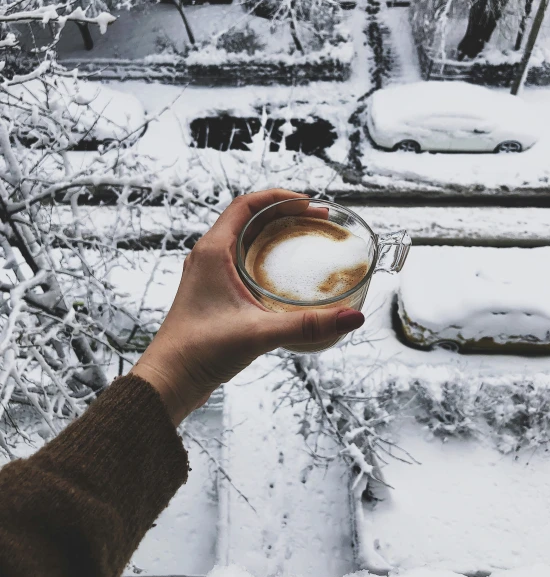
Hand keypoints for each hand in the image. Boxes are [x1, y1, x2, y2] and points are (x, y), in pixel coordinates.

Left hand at [132, 189, 363, 423]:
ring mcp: (209, 273)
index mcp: (213, 251)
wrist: (170, 379)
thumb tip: (351, 317)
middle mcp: (208, 255)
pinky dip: (265, 254)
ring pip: (245, 238)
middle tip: (316, 219)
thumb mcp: (259, 333)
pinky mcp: (212, 291)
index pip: (246, 204)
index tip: (309, 203)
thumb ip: (307, 325)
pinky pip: (241, 259)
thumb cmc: (198, 350)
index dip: (279, 197)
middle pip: (249, 217)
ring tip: (304, 238)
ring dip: (274, 232)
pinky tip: (284, 272)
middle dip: (284, 212)